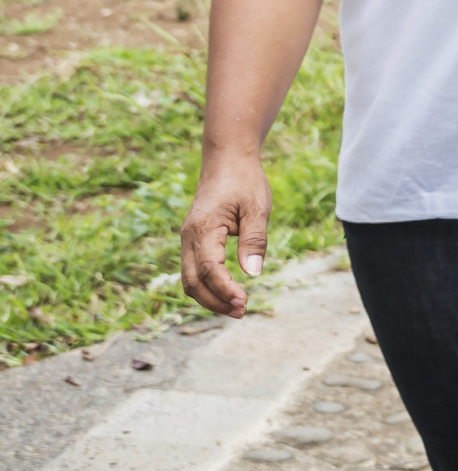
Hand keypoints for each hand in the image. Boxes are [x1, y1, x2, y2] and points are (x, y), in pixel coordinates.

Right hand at [180, 150, 271, 317]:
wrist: (227, 159)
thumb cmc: (244, 180)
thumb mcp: (257, 208)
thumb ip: (254, 240)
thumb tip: (253, 273)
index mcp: (204, 228)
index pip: (208, 270)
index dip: (224, 290)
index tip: (244, 302)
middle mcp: (189, 237)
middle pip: (192, 282)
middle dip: (215, 301)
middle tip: (242, 311)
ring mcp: (188, 239)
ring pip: (189, 279)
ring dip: (209, 297)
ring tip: (236, 307)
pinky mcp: (193, 240)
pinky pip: (192, 269)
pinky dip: (206, 285)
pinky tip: (226, 292)